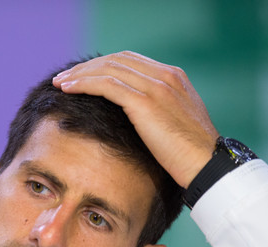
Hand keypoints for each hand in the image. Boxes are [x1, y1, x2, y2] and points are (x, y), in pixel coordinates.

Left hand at [52, 51, 218, 188]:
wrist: (207, 165)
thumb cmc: (191, 154)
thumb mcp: (175, 124)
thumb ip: (158, 111)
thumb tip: (135, 116)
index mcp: (173, 77)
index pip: (130, 61)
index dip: (102, 65)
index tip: (83, 76)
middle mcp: (166, 76)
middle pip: (116, 59)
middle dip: (87, 67)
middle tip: (65, 77)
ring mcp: (157, 86)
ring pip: (108, 69)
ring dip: (80, 74)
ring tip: (60, 82)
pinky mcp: (146, 102)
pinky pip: (106, 84)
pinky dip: (84, 83)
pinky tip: (68, 88)